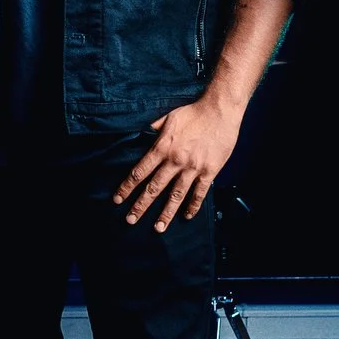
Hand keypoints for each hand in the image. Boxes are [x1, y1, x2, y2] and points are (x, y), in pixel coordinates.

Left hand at [112, 95, 243, 229]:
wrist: (220, 110)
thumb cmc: (193, 112)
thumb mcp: (168, 117)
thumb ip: (153, 129)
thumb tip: (141, 133)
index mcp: (162, 147)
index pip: (139, 172)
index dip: (127, 187)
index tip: (118, 199)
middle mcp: (175, 161)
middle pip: (154, 188)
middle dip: (141, 205)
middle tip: (130, 220)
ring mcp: (193, 168)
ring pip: (176, 195)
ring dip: (166, 213)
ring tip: (158, 228)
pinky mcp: (209, 171)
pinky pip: (199, 192)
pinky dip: (193, 205)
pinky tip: (187, 215)